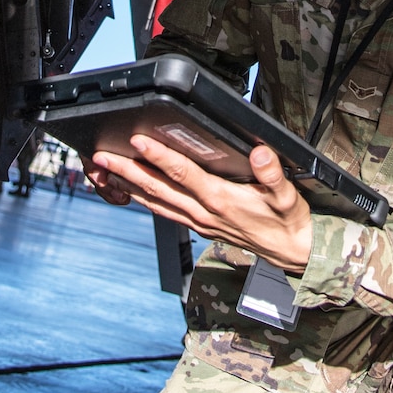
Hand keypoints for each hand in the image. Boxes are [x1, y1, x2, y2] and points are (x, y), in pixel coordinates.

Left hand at [83, 135, 313, 275]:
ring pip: (155, 202)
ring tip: (105, 171)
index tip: (138, 141)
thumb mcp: (286, 194)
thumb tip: (261, 153)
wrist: (289, 251)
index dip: (159, 156)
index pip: (182, 174)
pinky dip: (143, 200)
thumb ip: (272, 173)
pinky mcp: (198, 226)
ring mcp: (197, 221)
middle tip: (102, 156)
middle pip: (158, 188)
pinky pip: (163, 212)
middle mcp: (203, 212)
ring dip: (128, 185)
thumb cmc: (286, 219)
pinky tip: (131, 191)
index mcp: (220, 199)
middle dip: (128, 171)